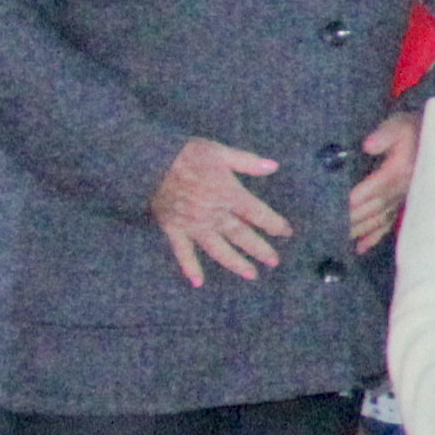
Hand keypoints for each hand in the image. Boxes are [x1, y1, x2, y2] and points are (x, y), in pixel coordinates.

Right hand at [151, 136, 289, 284]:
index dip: (273, 223)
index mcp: (229, 194)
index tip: (286, 232)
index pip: (257, 214)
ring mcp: (194, 225)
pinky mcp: (174, 230)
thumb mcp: (220, 152)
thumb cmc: (186, 154)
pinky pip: (183, 253)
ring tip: (251, 275)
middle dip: (260, 248)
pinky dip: (190, 268)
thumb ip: (247, 162)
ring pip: (219, 249)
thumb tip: (274, 167)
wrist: (149, 162)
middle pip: (241, 235)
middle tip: (274, 261)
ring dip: (236, 263)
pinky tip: (198, 283)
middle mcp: (214, 214)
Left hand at [344, 110, 420, 252]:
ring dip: (358, 231)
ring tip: (338, 239)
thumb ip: (384, 134)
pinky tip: (360, 248)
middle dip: (350, 220)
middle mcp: (400, 190)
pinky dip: (374, 237)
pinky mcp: (403, 205)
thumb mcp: (398, 125)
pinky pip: (388, 225)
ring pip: (377, 220)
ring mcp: (402, 200)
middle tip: (326, 228)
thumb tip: (368, 145)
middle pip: (371, 210)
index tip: (331, 209)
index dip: (351, 201)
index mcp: (397, 172)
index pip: (370, 190)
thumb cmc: (412, 130)